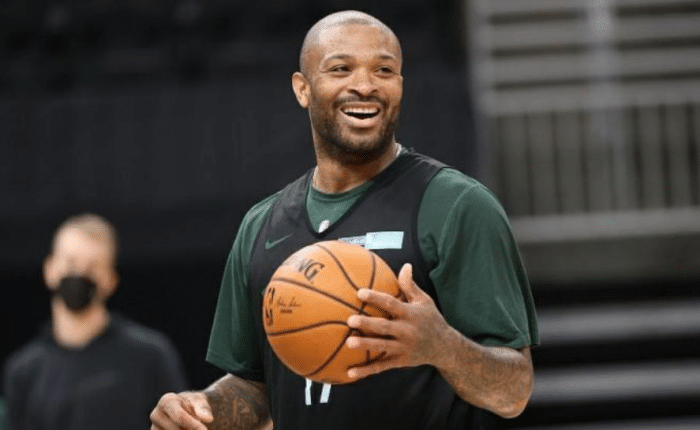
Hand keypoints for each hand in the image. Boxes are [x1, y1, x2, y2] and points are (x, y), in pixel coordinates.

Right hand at [150, 391, 212, 429]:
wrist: (188, 411)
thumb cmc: (195, 405)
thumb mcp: (202, 403)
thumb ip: (204, 410)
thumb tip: (208, 418)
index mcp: (166, 401)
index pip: (180, 417)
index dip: (194, 426)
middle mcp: (156, 415)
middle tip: (201, 427)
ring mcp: (154, 428)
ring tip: (189, 426)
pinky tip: (186, 428)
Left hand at [345, 263, 451, 379]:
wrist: (445, 348)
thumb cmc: (430, 319)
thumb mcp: (424, 301)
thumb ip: (410, 286)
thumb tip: (405, 265)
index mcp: (410, 314)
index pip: (392, 304)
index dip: (376, 298)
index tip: (360, 292)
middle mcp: (407, 331)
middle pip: (384, 327)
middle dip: (367, 324)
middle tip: (350, 320)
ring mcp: (403, 348)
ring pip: (381, 347)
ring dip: (365, 345)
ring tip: (348, 343)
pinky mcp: (400, 361)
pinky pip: (381, 366)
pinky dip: (365, 371)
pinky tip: (349, 372)